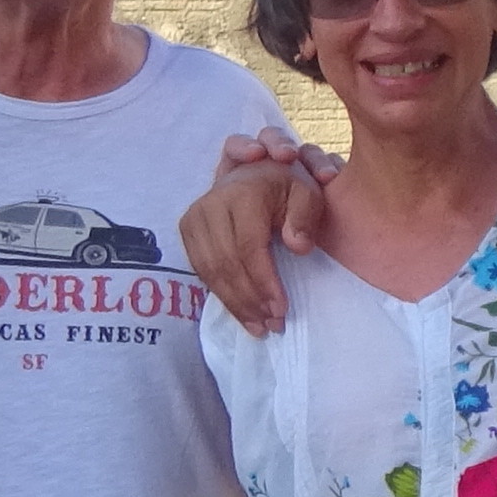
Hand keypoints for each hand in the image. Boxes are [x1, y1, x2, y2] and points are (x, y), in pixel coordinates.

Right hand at [182, 134, 335, 335]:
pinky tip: (243, 314)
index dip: (264, 282)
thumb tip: (298, 247)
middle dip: (251, 299)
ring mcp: (195, 217)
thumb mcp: (307, 192)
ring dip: (236, 304)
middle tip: (272, 324)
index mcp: (242, 194)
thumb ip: (306, 216)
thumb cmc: (287, 184)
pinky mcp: (188, 229)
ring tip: (260, 326)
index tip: (281, 309)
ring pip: (211, 271)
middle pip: (227, 263)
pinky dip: (222, 295)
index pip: (249, 248)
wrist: (253, 170)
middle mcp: (212, 204)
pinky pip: (201, 269)